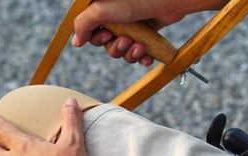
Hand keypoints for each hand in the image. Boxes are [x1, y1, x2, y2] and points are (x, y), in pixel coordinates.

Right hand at [71, 0, 226, 64]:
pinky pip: (137, 53)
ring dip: (130, 54)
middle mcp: (115, 16)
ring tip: (140, 46)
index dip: (96, 38)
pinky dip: (142, 57)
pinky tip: (147, 56)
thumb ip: (83, 24)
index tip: (106, 35)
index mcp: (102, 7)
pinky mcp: (145, 33)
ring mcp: (131, 25)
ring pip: (122, 51)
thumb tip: (76, 42)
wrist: (171, 0)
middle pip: (105, 44)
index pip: (89, 31)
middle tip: (126, 40)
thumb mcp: (103, 9)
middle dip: (116, 48)